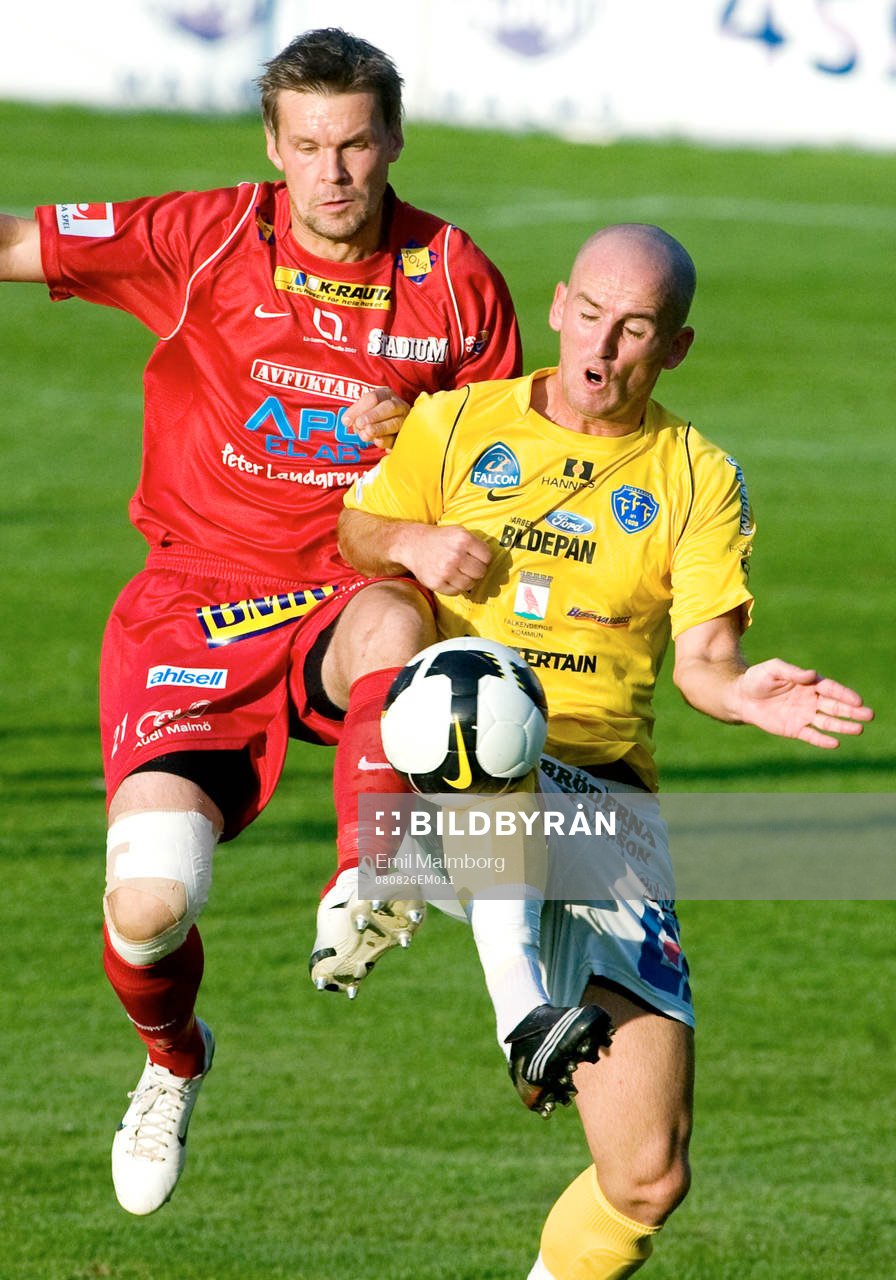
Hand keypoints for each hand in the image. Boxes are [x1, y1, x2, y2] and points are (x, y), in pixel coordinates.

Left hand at [342, 387, 409, 450]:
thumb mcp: (363, 410)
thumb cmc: (372, 416)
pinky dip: (388, 440)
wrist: (386, 427)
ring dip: (380, 428)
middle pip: (389, 407)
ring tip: (366, 434)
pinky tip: (377, 442)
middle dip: (373, 416)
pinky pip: (398, 438)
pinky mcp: (404, 436)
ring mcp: (404, 421)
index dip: (359, 408)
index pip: (374, 397)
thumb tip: (346, 421)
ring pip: (395, 423)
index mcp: (386, 395)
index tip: (346, 420)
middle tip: (360, 424)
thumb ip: (355, 413)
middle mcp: (398, 406)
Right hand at [403, 525, 492, 595]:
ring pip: (470, 584)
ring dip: (467, 580)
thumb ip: (476, 543)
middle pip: (480, 572)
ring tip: (458, 572)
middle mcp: (455, 555)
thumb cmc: (440, 539)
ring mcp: (445, 570)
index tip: (476, 558)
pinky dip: (455, 587)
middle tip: (468, 567)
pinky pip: (456, 592)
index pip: (487, 557)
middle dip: (476, 570)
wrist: (413, 544)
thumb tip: (492, 561)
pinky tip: (449, 578)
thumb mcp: (459, 532)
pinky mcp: (436, 582)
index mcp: (463, 539)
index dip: (483, 559)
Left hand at [737, 659, 873, 748]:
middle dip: (852, 711)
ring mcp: (804, 715)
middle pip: (835, 706)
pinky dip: (822, 740)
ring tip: (859, 729)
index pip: (830, 689)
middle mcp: (810, 700)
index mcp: (809, 684)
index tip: (857, 700)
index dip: (844, 694)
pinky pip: (811, 735)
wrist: (740, 697)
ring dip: (843, 726)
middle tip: (869, 715)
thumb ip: (793, 672)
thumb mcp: (773, 669)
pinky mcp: (795, 729)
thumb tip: (812, 675)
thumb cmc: (757, 678)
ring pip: (828, 722)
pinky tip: (835, 743)